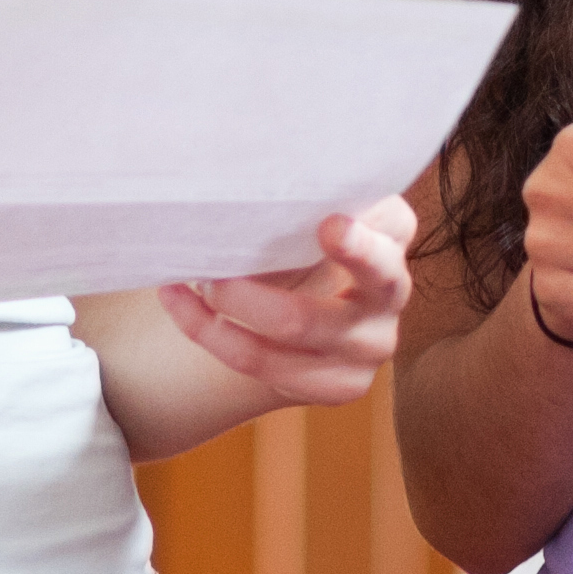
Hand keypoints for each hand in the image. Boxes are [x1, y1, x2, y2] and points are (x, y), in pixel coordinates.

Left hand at [159, 201, 418, 408]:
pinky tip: (179, 305)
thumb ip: (292, 201)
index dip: (361, 238)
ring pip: (296, 327)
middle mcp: (393, 291)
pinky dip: (211, 333)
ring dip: (232, 304)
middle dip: (279, 274)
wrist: (290, 308)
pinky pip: (265, 365)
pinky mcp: (341, 385)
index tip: (327, 227)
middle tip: (213, 272)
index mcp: (389, 234)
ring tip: (190, 280)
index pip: (391, 228)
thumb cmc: (294, 240)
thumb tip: (237, 188)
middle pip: (331, 297)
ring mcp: (372, 344)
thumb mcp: (303, 213)